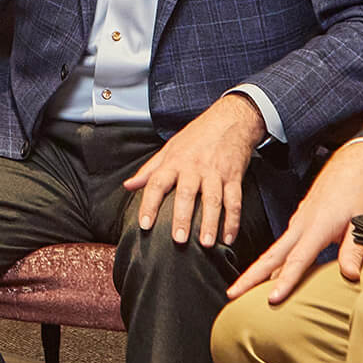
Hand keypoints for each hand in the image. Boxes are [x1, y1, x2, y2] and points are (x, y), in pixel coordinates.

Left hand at [123, 94, 262, 245]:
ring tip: (207, 243)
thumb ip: (149, 170)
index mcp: (174, 161)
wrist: (230, 119)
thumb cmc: (197, 135)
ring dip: (211, 223)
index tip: (145, 225)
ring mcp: (215, 172)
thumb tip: (128, 186)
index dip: (149, 205)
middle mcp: (194, 167)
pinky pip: (235, 201)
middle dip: (182, 218)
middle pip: (186, 194)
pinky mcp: (234, 176)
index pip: (156, 183)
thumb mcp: (170, 148)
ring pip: (213, 200)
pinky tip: (229, 238)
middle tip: (179, 239)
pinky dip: (233, 221)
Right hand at [228, 139, 362, 304]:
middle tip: (232, 294)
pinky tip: (267, 276)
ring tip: (241, 290)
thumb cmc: (357, 192)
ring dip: (256, 271)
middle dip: (250, 277)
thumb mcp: (362, 220)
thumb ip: (354, 250)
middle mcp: (300, 226)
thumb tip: (350, 276)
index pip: (297, 260)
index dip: (285, 281)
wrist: (350, 166)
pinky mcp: (297, 224)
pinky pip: (280, 247)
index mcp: (316, 227)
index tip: (271, 299)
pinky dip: (270, 263)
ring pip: (273, 252)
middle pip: (271, 257)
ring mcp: (296, 224)